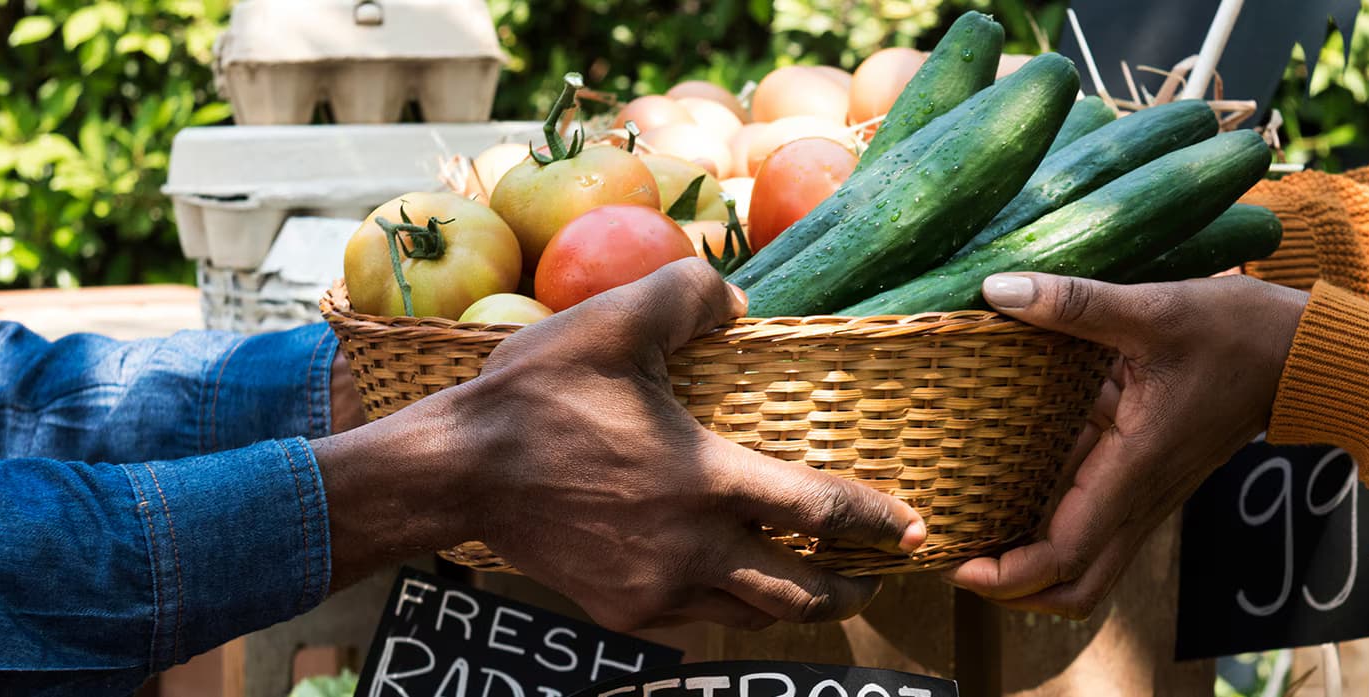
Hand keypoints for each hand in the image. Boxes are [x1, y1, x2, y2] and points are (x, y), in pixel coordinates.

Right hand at [315, 259, 925, 630]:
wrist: (458, 471)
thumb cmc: (536, 394)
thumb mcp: (615, 320)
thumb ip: (691, 293)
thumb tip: (740, 297)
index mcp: (706, 481)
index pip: (817, 510)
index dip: (873, 519)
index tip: (910, 524)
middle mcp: (691, 550)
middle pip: (799, 589)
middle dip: (850, 587)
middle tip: (879, 574)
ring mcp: (655, 588)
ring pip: (750, 614)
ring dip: (795, 604)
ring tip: (821, 590)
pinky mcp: (620, 609)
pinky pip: (697, 619)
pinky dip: (731, 607)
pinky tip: (734, 587)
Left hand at [949, 272, 1305, 615]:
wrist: (1302, 352)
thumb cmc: (1238, 332)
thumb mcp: (1153, 308)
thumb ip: (1074, 302)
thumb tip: (999, 289)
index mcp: (1135, 469)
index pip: (1066, 555)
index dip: (1009, 576)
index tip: (960, 566)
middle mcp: (1140, 495)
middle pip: (1076, 588)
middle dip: (1016, 592)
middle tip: (959, 562)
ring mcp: (1146, 491)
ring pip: (1087, 563)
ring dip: (1033, 565)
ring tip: (974, 533)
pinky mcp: (1148, 474)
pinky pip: (1096, 521)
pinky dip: (1051, 523)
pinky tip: (1010, 486)